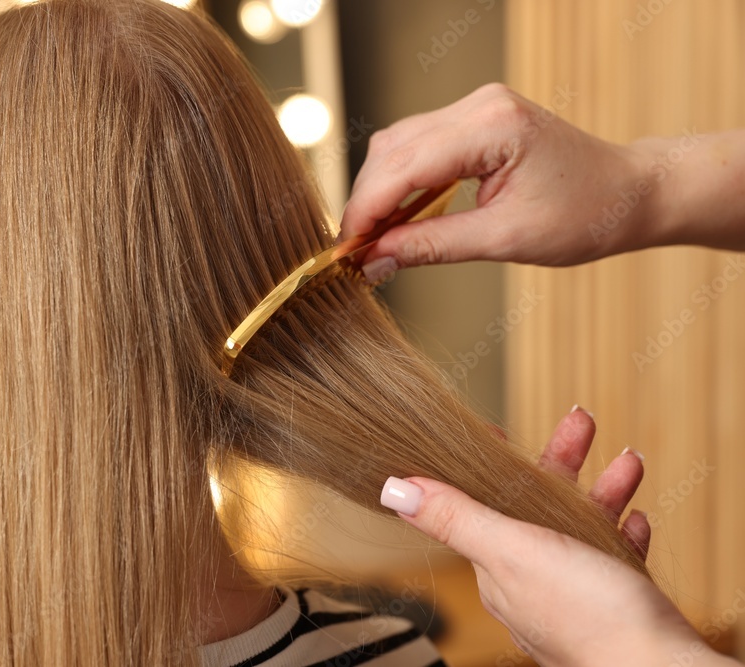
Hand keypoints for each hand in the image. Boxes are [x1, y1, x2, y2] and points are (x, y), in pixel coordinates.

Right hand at [340, 84, 669, 277]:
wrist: (628, 193)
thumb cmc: (585, 215)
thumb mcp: (505, 240)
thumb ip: (433, 246)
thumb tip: (376, 261)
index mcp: (493, 127)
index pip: (404, 165)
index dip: (366, 209)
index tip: (345, 250)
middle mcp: (480, 105)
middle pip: (392, 149)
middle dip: (367, 202)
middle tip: (356, 253)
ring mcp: (477, 107)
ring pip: (398, 145)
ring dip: (379, 191)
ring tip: (374, 240)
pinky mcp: (475, 119)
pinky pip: (418, 145)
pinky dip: (400, 182)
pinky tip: (396, 217)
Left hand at [381, 408, 733, 666]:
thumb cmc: (589, 617)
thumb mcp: (514, 551)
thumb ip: (456, 518)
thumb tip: (393, 490)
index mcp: (497, 569)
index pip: (482, 502)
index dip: (490, 464)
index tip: (497, 430)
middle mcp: (529, 583)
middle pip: (536, 506)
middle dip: (561, 462)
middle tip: (582, 423)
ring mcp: (572, 597)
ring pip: (579, 528)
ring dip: (602, 491)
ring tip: (628, 461)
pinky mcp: (613, 609)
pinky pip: (613, 561)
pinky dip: (622, 534)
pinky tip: (637, 519)